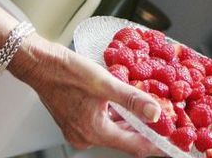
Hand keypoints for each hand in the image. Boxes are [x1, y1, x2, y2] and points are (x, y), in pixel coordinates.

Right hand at [13, 34, 163, 155]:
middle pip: (124, 137)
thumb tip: (155, 112)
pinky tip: (125, 102)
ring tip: (150, 109)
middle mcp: (86, 136)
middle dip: (144, 129)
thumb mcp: (105, 83)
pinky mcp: (76, 120)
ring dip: (130, 120)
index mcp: (94, 132)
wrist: (41, 64)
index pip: (132, 145)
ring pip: (113, 128)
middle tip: (164, 120)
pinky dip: (116, 114)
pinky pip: (102, 121)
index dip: (153, 145)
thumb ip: (131, 99)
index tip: (170, 145)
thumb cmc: (68, 72)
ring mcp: (79, 130)